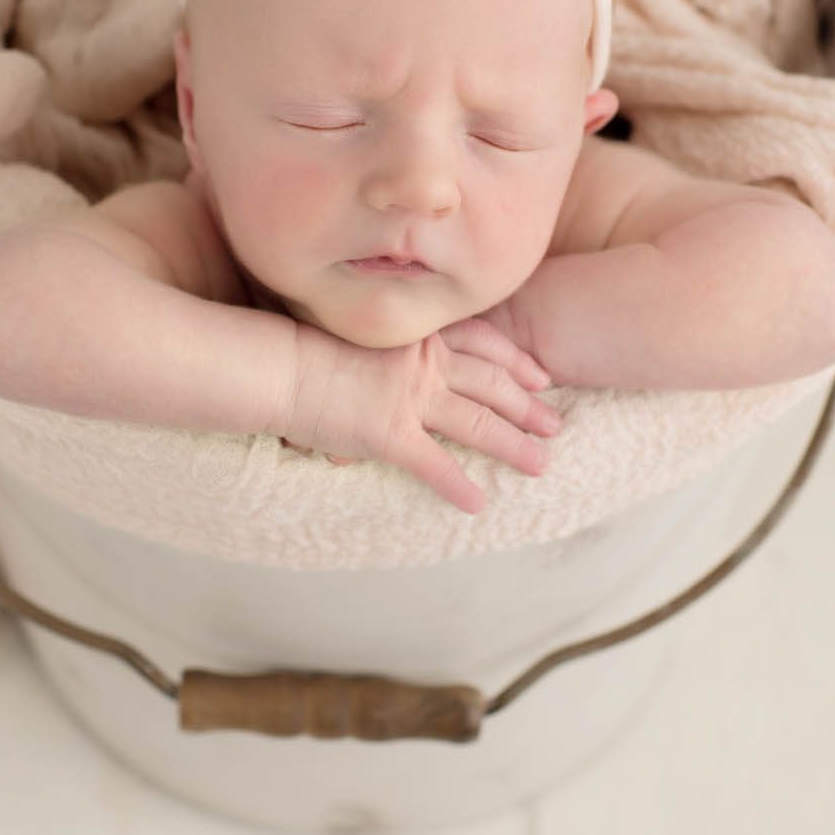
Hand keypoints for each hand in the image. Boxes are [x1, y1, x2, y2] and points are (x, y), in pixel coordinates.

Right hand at [273, 316, 561, 515]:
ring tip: (539, 464)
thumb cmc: (306, 345)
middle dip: (528, 407)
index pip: (484, 344)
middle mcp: (424, 364)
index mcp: (419, 335)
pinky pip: (435, 465)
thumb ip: (389, 345)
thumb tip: (397, 360)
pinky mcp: (391, 435)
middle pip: (492, 385)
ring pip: (478, 424)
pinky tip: (478, 503)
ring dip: (513, 445)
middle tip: (554, 425)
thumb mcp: (359, 330)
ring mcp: (411, 399)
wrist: (280, 365)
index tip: (540, 376)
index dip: (517, 361)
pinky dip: (460, 486)